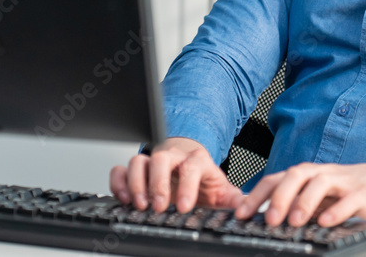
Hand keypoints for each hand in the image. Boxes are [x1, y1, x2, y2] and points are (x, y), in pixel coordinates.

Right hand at [109, 137, 244, 213]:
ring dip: (137, 183)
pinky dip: (119, 181)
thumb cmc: (203, 178)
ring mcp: (153, 161)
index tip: (183, 206)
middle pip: (162, 159)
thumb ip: (233, 199)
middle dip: (158, 184)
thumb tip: (247, 208)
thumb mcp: (220, 188)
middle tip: (157, 206)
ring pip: (140, 161)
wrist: (190, 162)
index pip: (191, 166)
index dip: (187, 186)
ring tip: (139, 204)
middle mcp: (174, 157)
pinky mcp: (138, 168)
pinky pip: (122, 168)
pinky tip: (124, 198)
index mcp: (197, 160)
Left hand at [234, 162, 365, 226]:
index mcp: (310, 174)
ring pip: (320, 183)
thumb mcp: (321, 195)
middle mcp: (324, 173)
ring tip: (294, 222)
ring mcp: (344, 182)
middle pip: (296, 175)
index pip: (278, 178)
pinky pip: (349, 200)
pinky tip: (326, 222)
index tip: (240, 214)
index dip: (257, 195)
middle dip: (279, 197)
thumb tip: (266, 219)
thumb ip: (298, 202)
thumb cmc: (350, 190)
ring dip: (304, 202)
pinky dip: (336, 211)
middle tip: (269, 220)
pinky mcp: (364, 193)